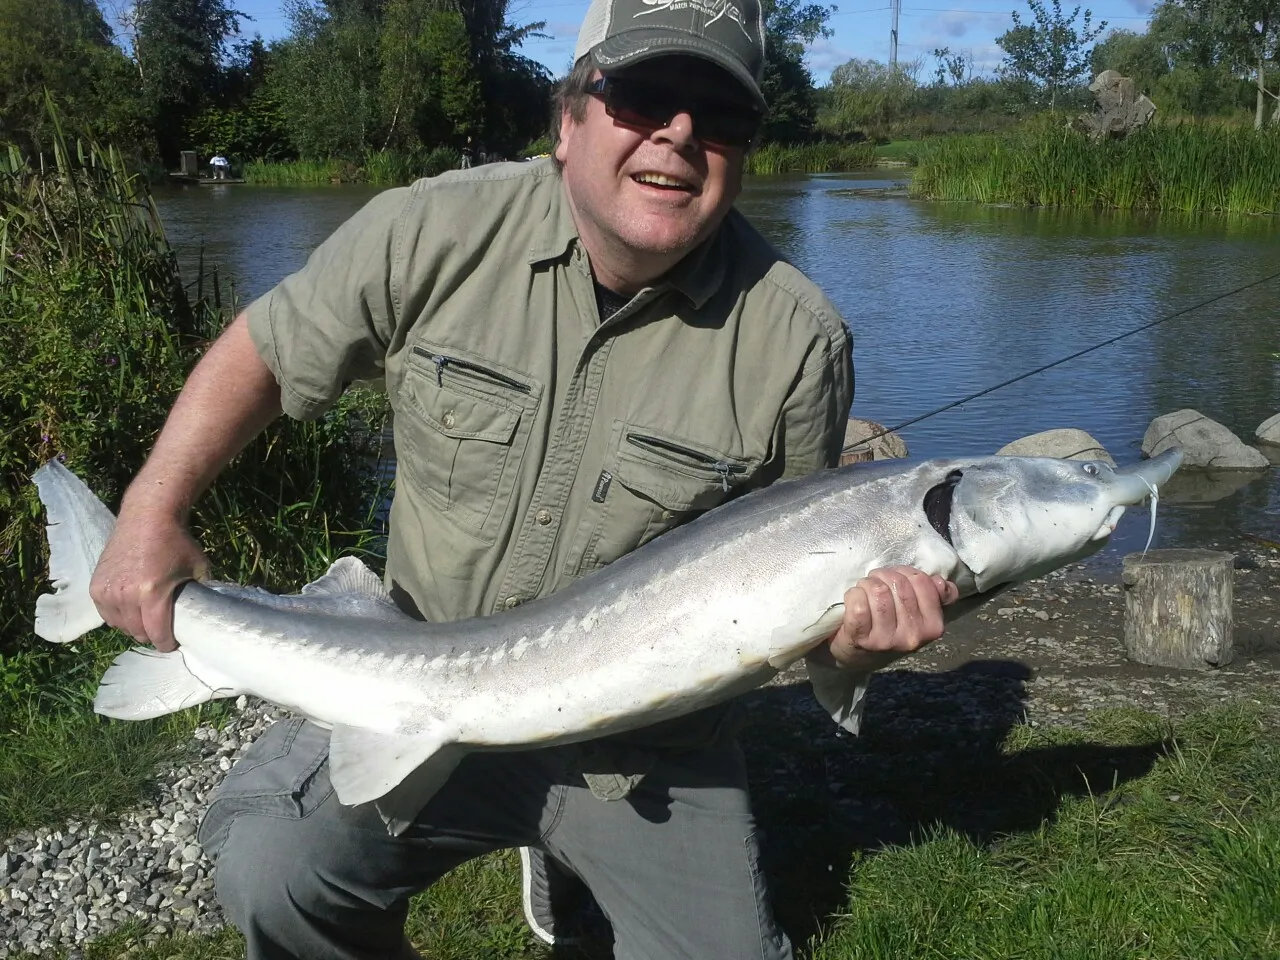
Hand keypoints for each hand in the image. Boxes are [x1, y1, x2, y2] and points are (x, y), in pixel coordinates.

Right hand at [89, 511, 209, 651]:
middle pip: (137, 632)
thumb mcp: (199, 568)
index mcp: (151, 593)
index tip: (173, 644)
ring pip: (120, 625)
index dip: (166, 643)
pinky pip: (106, 614)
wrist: (148, 517)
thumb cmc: (177, 542)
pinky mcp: (96, 586)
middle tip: (161, 631)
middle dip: (151, 635)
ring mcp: (108, 591)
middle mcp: (126, 595)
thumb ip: (202, 592)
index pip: (156, 633)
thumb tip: (208, 612)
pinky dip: (118, 617)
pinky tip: (130, 611)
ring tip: (146, 620)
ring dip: (133, 627)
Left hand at [816, 565, 958, 671]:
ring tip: (864, 590)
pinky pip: (859, 603)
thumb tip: (943, 583)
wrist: (857, 653)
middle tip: (876, 583)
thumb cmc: (888, 625)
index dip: (904, 572)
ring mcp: (886, 640)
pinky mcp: (861, 639)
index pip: (921, 581)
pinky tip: (854, 601)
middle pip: (898, 583)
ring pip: (878, 591)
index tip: (895, 578)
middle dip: (883, 576)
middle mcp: (913, 636)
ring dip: (867, 584)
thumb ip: (933, 595)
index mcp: (932, 626)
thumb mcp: (916, 613)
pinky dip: (853, 595)